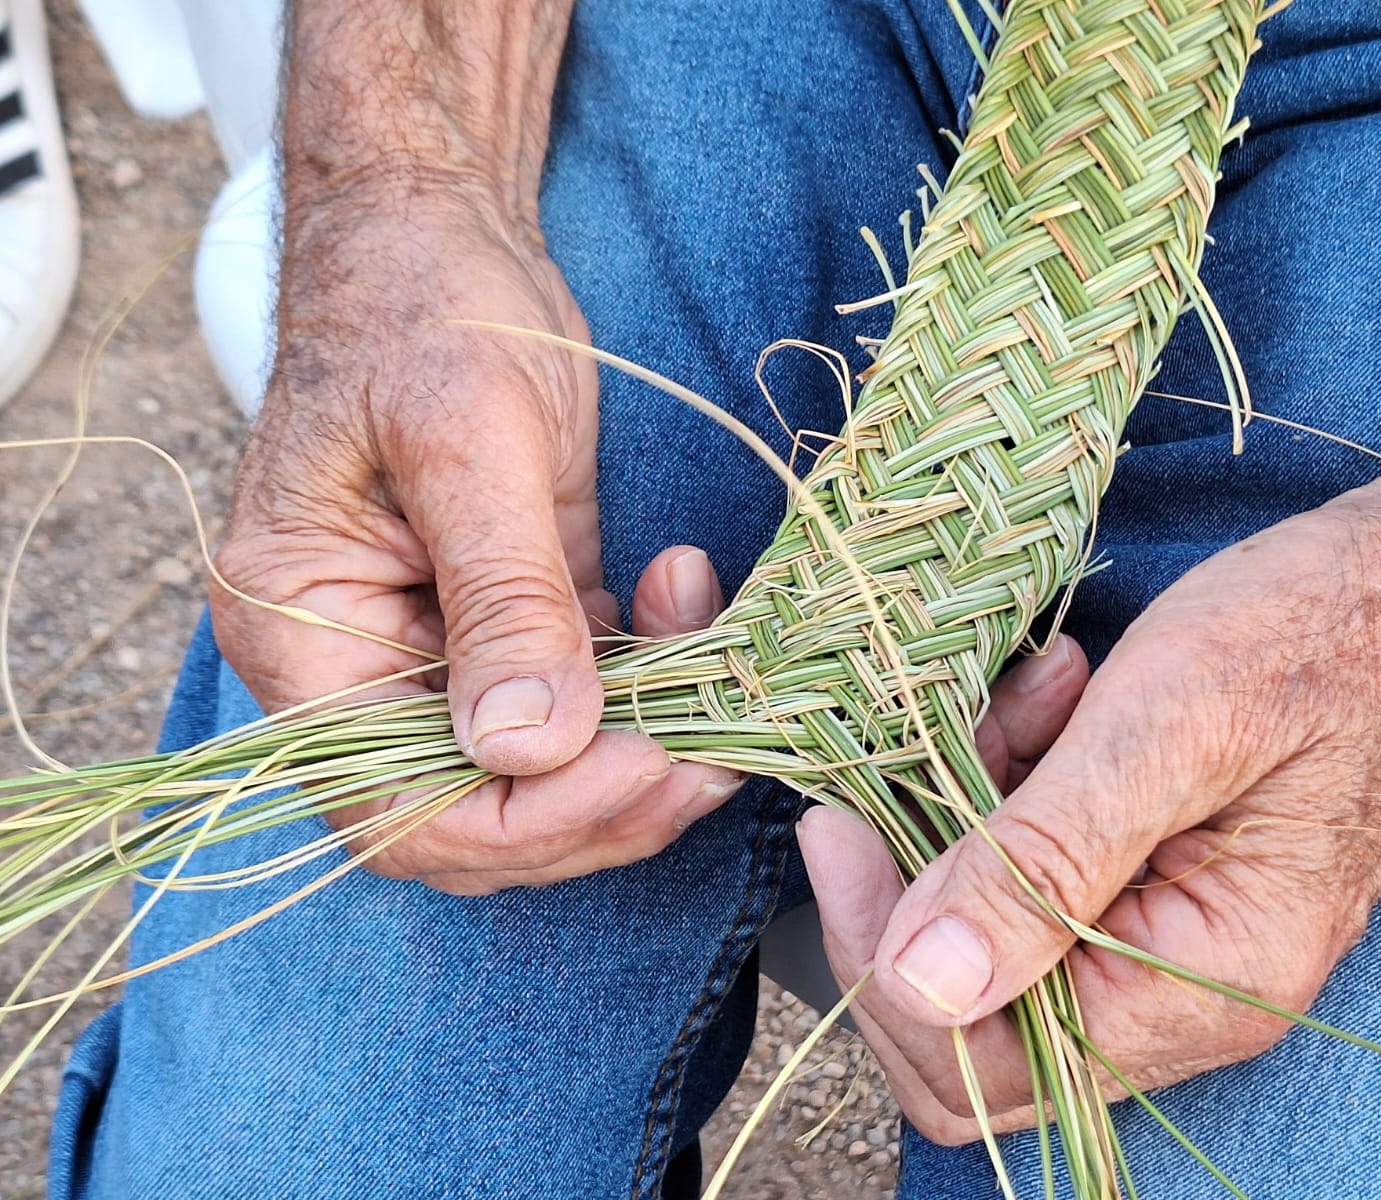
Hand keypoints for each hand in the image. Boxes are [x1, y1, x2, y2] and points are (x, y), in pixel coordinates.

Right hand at [213, 202, 738, 893]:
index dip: (533, 818)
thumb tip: (531, 746)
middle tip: (714, 760)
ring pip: (540, 768)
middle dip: (601, 804)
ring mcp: (435, 646)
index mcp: (303, 635)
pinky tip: (686, 594)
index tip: (652, 767)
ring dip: (642, 748)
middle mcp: (357, 665)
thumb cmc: (423, 306)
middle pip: (474, 812)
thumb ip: (503, 596)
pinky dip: (649, 672)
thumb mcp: (470, 442)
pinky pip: (583, 691)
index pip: (401, 806)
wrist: (438, 233)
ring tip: (723, 686)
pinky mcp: (511, 612)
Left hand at [800, 454, 1380, 1142]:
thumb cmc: (1324, 637)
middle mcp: (1180, 992)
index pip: (981, 1060)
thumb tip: (920, 986)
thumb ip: (1044, 865)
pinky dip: (1012, 782)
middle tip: (902, 762)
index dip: (885, 955)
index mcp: (1198, 989)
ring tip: (1027, 695)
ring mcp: (1166, 935)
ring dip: (967, 809)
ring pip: (991, 926)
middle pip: (971, 1014)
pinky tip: (1051, 693)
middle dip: (913, 883)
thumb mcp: (1170, 731)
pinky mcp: (1153, 873)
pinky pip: (1036, 864)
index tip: (842, 820)